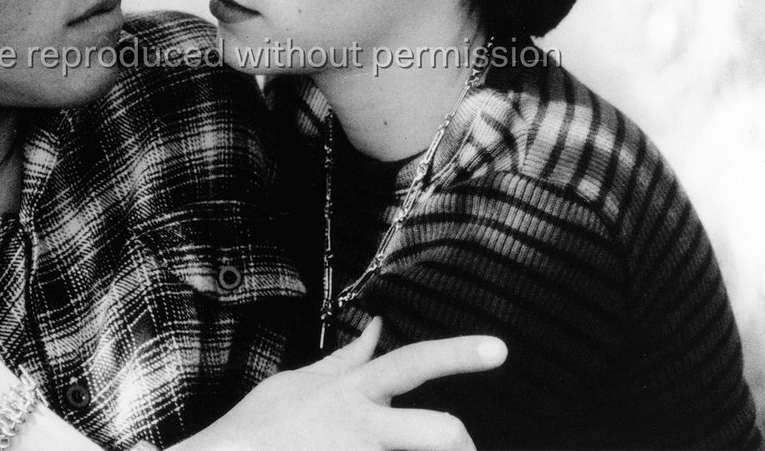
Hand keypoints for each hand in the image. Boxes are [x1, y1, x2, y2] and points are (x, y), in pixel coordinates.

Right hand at [178, 318, 504, 450]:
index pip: (413, 363)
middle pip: (437, 430)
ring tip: (407, 448)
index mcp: (354, 392)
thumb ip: (348, 358)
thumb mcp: (304, 381)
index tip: (498, 349)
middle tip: (472, 447)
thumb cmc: (266, 423)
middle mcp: (364, 426)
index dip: (458, 354)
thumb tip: (377, 326)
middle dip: (462, 440)